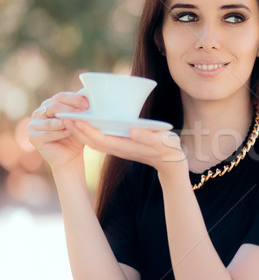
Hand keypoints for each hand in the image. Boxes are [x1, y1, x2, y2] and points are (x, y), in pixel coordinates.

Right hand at [28, 92, 89, 170]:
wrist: (71, 156)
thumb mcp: (80, 121)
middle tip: (83, 114)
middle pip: (54, 106)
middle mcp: (40, 112)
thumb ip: (80, 111)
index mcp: (51, 104)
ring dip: (64, 122)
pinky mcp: (33, 137)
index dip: (74, 99)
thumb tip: (88, 100)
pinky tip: (68, 132)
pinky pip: (46, 133)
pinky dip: (59, 133)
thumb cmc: (76, 136)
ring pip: (50, 120)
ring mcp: (34, 124)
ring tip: (76, 123)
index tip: (87, 104)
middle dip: (70, 110)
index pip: (61, 97)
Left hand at [70, 120, 186, 175]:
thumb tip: (132, 131)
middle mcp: (121, 149)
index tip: (75, 119)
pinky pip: (101, 141)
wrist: (172, 163)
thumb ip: (148, 137)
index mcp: (128, 147)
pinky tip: (86, 124)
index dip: (87, 130)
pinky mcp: (122, 147)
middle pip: (93, 142)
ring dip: (81, 132)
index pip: (102, 140)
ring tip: (70, 119)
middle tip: (64, 116)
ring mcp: (120, 149)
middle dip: (78, 130)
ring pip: (95, 142)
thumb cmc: (169, 149)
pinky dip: (90, 134)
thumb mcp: (163, 142)